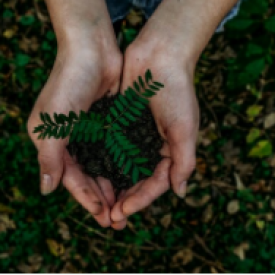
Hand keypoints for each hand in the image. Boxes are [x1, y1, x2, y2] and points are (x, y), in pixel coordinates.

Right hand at [27, 43, 121, 227]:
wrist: (92, 48)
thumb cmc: (68, 83)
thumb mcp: (53, 124)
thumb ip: (50, 158)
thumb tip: (46, 191)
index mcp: (51, 141)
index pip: (70, 178)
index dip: (86, 199)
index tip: (103, 218)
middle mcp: (68, 139)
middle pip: (86, 177)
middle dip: (101, 199)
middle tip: (118, 220)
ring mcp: (88, 131)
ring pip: (101, 167)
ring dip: (112, 186)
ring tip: (126, 206)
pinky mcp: (106, 121)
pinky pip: (114, 150)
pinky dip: (121, 166)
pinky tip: (133, 180)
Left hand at [109, 40, 199, 229]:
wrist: (160, 54)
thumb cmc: (177, 90)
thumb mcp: (185, 128)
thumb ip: (184, 161)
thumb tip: (179, 193)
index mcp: (170, 151)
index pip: (155, 184)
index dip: (140, 200)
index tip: (122, 212)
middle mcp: (151, 147)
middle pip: (136, 181)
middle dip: (123, 201)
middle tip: (108, 219)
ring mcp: (134, 136)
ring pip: (120, 169)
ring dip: (110, 187)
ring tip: (97, 205)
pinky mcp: (118, 123)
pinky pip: (108, 148)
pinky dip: (101, 163)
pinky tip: (88, 175)